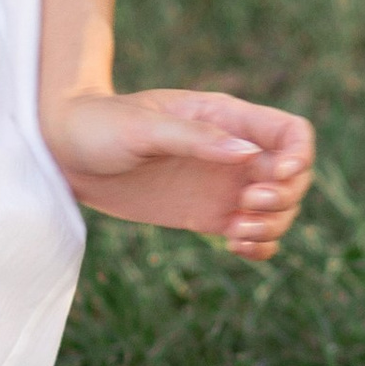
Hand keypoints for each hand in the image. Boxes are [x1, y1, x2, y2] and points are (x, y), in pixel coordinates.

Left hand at [44, 87, 314, 260]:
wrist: (66, 151)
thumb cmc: (100, 124)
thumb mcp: (144, 126)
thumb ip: (197, 139)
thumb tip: (251, 155)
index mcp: (227, 118)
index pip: (291, 133)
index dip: (299, 157)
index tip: (274, 178)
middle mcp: (233, 152)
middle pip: (294, 177)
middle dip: (283, 198)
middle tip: (244, 206)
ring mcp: (223, 185)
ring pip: (278, 210)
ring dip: (273, 226)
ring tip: (236, 233)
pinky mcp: (207, 215)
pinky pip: (252, 233)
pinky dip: (259, 246)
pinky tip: (236, 247)